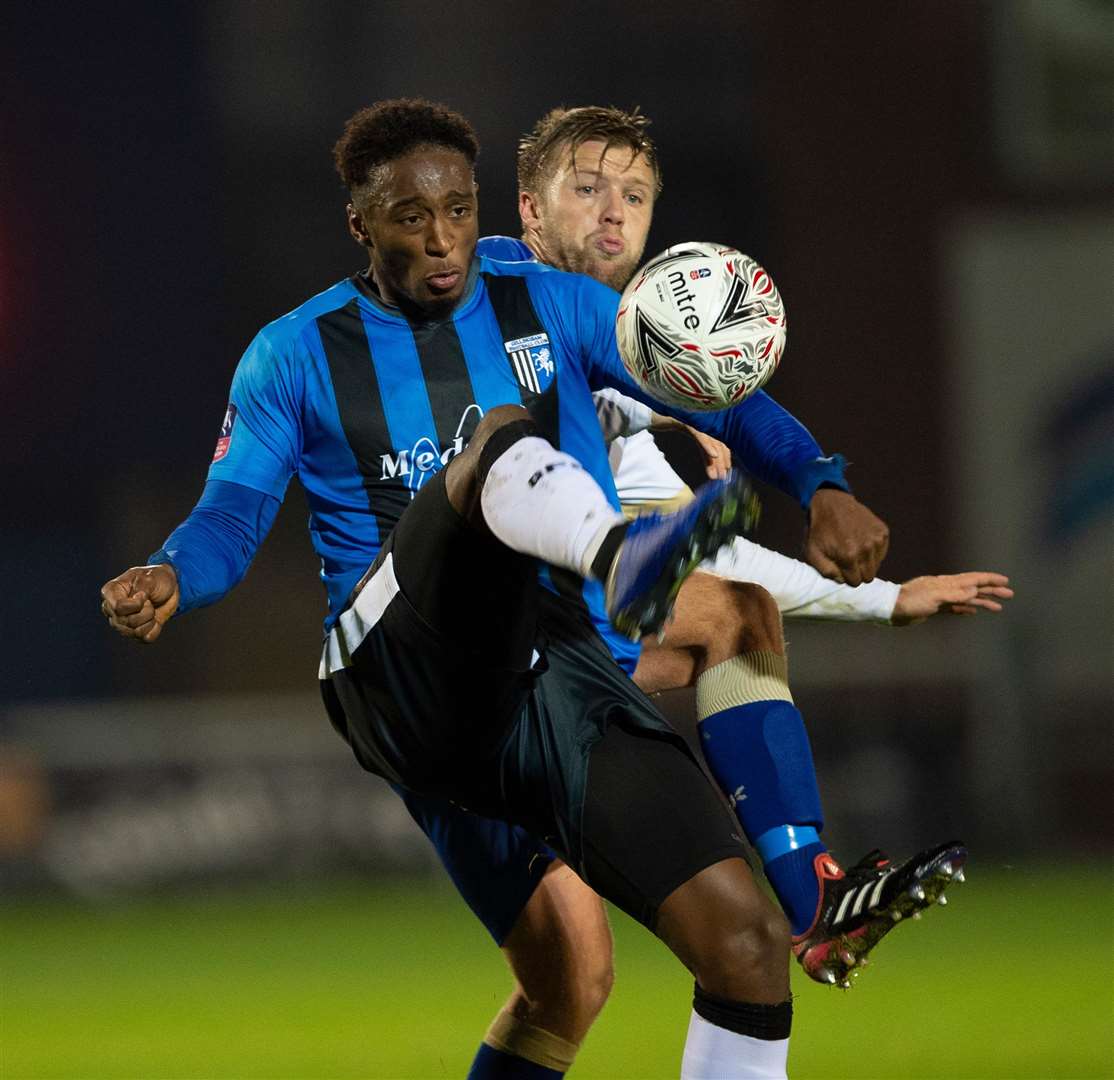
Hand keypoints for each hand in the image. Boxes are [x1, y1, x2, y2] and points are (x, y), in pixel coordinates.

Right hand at [100, 564, 179, 643]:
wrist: (170, 587)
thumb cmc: (156, 578)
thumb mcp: (149, 578)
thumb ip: (140, 590)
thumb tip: (136, 605)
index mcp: (111, 592)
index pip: (118, 608)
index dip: (136, 605)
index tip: (143, 595)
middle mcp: (112, 609)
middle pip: (126, 622)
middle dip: (145, 612)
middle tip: (150, 601)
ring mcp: (122, 623)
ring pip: (135, 633)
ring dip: (150, 621)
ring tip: (151, 609)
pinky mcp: (135, 632)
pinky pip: (145, 639)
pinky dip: (155, 629)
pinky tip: (154, 619)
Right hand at [649, 415, 731, 479]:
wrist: (652, 415)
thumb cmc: (668, 426)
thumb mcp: (687, 437)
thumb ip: (699, 445)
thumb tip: (712, 460)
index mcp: (706, 425)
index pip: (720, 442)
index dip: (725, 457)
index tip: (726, 471)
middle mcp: (704, 422)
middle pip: (718, 442)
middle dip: (721, 462)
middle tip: (722, 477)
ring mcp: (696, 421)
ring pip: (711, 440)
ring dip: (716, 458)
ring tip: (718, 474)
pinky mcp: (687, 421)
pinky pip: (699, 434)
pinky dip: (707, 445)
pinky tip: (713, 455)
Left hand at [804, 489, 889, 584]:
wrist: (831, 503)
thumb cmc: (819, 531)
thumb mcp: (812, 553)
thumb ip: (826, 572)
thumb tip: (842, 581)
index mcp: (849, 556)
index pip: (856, 582)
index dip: (847, 577)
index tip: (840, 567)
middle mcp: (866, 548)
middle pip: (868, 576)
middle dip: (857, 571)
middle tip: (847, 559)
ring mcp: (877, 539)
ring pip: (876, 565)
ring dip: (866, 561)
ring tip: (853, 548)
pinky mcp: (883, 531)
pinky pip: (881, 552)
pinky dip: (873, 550)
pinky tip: (860, 540)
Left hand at [891, 571, 1012, 625]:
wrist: (891, 609)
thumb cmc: (910, 602)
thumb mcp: (934, 597)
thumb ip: (954, 594)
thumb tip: (975, 589)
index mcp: (947, 583)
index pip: (973, 579)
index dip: (990, 580)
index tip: (1005, 582)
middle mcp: (946, 589)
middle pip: (974, 588)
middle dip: (992, 590)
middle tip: (1009, 594)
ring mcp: (941, 598)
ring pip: (967, 599)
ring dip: (983, 601)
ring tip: (998, 607)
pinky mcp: (934, 609)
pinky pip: (955, 608)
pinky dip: (966, 608)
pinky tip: (973, 611)